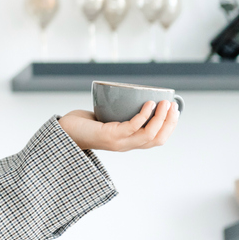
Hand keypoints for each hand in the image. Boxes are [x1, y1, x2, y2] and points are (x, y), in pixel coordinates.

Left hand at [58, 100, 179, 151]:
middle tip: (173, 105)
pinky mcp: (109, 136)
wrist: (63, 132)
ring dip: (160, 119)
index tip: (175, 111)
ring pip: (149, 135)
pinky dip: (143, 115)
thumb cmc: (85, 124)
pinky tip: (148, 103)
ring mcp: (118, 142)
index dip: (170, 127)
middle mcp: (126, 145)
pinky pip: (132, 127)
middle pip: (157, 139)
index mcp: (129, 142)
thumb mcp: (108, 118)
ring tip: (164, 103)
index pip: (157, 140)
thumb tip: (135, 94)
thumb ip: (120, 112)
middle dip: (169, 122)